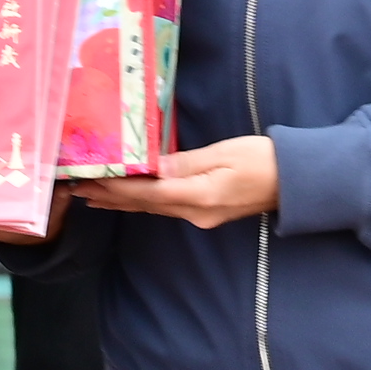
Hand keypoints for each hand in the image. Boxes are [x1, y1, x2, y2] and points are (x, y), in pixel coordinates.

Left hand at [78, 138, 284, 231]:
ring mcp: (200, 216)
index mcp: (199, 196)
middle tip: (74, 189)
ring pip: (151, 208)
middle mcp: (195, 212)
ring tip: (91, 196)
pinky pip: (164, 207)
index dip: (114, 188)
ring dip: (120, 202)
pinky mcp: (205, 212)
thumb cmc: (264, 159)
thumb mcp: (224, 153)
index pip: (146, 193)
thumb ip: (185, 163)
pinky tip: (128, 200)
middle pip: (143, 205)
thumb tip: (150, 168)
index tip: (86, 181)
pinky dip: (141, 202)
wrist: (296, 181)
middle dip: (108, 196)